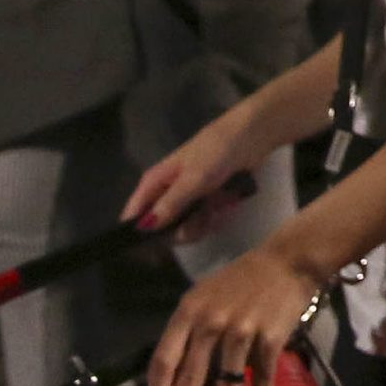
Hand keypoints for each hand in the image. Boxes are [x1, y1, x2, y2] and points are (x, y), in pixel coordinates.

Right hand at [123, 115, 267, 244]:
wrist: (251, 138)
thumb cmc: (217, 152)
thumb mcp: (195, 178)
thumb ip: (172, 203)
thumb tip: (145, 227)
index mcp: (154, 183)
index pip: (133, 214)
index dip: (139, 233)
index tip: (154, 248)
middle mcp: (166, 193)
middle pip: (162, 229)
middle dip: (184, 229)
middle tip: (203, 217)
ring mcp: (187, 199)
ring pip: (185, 228)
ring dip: (203, 223)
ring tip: (218, 206)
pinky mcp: (205, 203)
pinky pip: (204, 223)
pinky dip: (216, 218)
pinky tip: (226, 206)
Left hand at [140, 244, 330, 385]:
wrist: (288, 260)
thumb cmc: (242, 282)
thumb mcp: (205, 297)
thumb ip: (189, 332)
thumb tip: (172, 376)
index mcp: (188, 313)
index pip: (163, 360)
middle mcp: (210, 322)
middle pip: (189, 380)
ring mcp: (241, 331)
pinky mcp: (270, 338)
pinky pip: (261, 380)